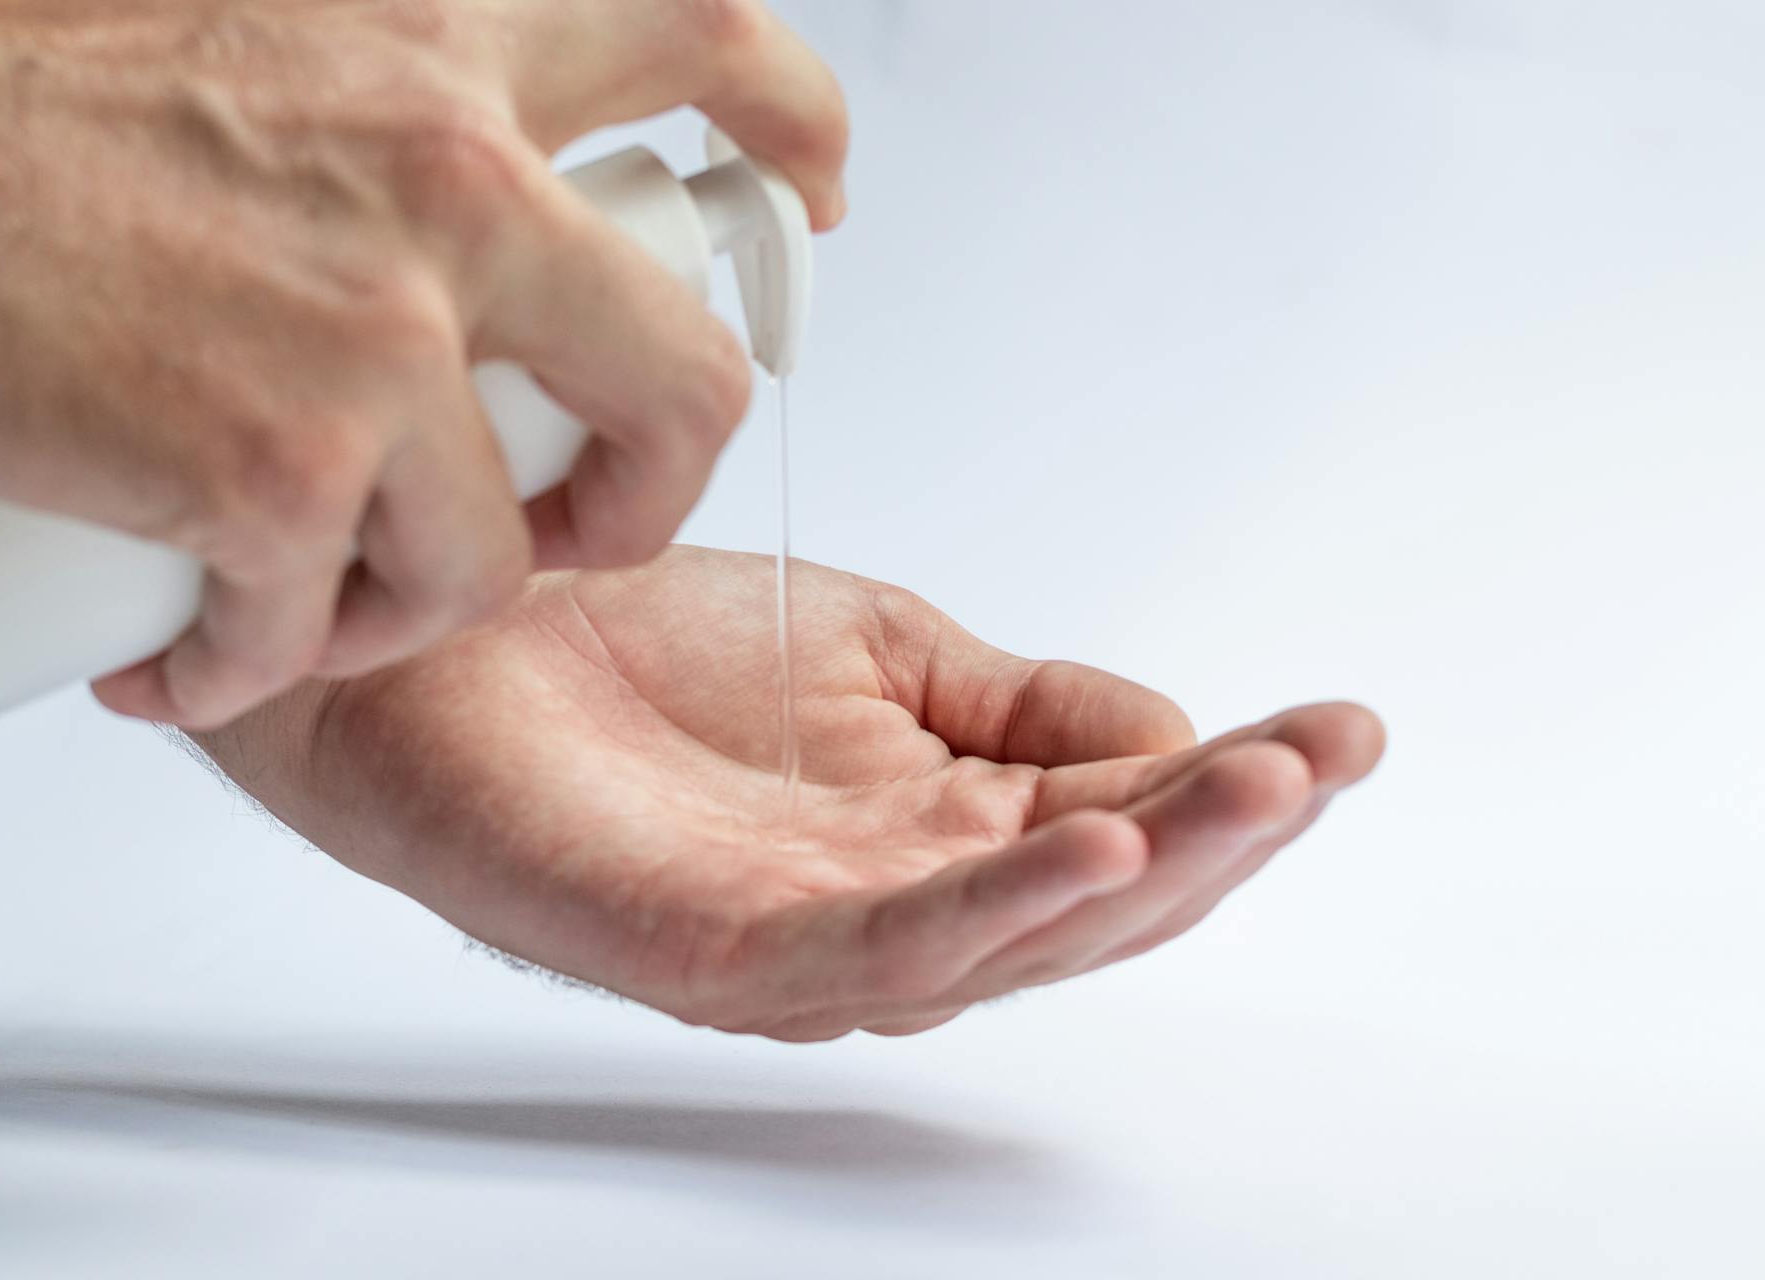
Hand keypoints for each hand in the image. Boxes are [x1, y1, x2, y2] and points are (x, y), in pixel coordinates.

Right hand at [0, 0, 845, 728]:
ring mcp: (377, 333)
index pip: (710, 45)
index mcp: (446, 39)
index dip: (792, 123)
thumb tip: (498, 190)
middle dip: (649, 485)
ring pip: (506, 549)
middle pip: (689, 380)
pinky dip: (259, 656)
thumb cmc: (2, 106)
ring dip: (412, 598)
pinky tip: (190, 639)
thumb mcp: (266, 40)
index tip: (806, 188)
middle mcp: (449, 174)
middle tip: (581, 513)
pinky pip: (332, 624)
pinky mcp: (278, 468)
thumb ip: (402, 98)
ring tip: (307, 589)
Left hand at [195, 548, 1385, 1041]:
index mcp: (938, 827)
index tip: (1339, 725)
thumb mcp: (880, 648)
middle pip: (1095, 897)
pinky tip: (1086, 840)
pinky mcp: (720, 953)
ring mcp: (811, 938)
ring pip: (1015, 937)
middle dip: (1223, 833)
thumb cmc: (641, 647)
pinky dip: (995, 907)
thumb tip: (1173, 719)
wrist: (454, 637)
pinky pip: (881, 950)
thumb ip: (1020, 699)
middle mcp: (891, 899)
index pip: (1120, 817)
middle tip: (1320, 757)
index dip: (1235, 781)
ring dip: (1148, 870)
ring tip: (1251, 793)